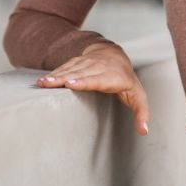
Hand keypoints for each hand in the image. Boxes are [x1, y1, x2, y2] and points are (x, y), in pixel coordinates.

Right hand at [36, 42, 150, 135]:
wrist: (113, 53)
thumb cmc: (126, 80)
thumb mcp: (138, 95)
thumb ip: (141, 112)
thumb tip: (143, 131)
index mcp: (113, 77)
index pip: (97, 79)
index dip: (84, 81)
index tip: (71, 84)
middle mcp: (98, 67)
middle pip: (79, 73)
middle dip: (64, 78)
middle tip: (49, 84)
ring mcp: (86, 63)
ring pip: (70, 69)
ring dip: (55, 76)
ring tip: (42, 83)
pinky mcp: (77, 62)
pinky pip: (65, 67)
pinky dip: (53, 73)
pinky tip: (42, 81)